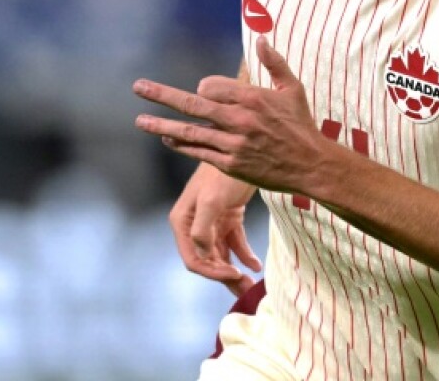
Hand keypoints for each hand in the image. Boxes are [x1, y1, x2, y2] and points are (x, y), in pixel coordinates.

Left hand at [133, 36, 329, 195]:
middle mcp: (239, 121)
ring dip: (161, 126)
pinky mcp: (231, 165)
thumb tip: (260, 38)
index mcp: (252, 98)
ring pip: (189, 133)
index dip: (204, 87)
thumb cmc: (301, 125)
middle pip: (192, 105)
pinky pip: (199, 153)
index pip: (210, 86)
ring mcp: (233, 145)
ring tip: (140, 120)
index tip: (205, 90)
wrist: (311, 165)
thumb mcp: (293, 89)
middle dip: (162, 95)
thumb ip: (275, 63)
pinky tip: (166, 139)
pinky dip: (181, 145)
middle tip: (138, 87)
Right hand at [170, 163, 260, 296]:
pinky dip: (244, 255)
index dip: (212, 272)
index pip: (193, 259)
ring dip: (235, 270)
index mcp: (183, 222)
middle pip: (208, 261)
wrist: (243, 147)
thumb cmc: (222, 172)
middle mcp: (194, 224)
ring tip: (252, 285)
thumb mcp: (211, 200)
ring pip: (222, 255)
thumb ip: (202, 229)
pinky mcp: (228, 216)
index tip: (235, 275)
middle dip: (226, 278)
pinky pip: (235, 243)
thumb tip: (202, 255)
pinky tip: (256, 264)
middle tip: (247, 292)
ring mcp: (212, 221)